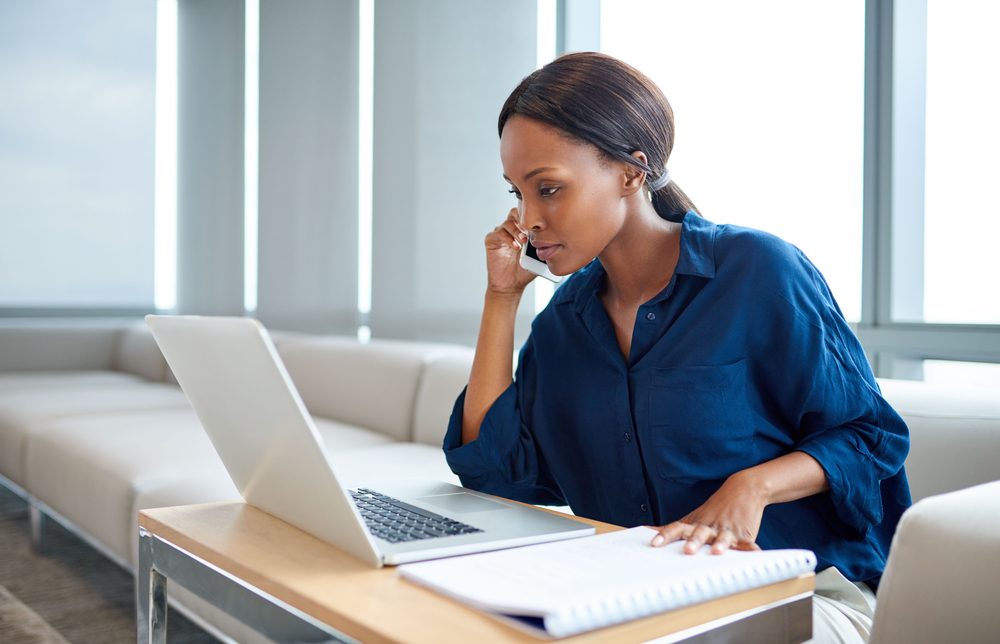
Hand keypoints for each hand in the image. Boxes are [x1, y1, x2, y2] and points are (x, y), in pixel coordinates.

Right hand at [484, 208, 535, 295]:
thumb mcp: (538, 257)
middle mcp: (510, 230)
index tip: (540, 227)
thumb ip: (543, 246)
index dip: (532, 218)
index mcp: (522, 231)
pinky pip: (498, 233)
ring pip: (507, 222)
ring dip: (517, 230)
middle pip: (515, 213)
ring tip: (524, 241)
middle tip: (530, 232)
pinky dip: (508, 238)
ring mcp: (500, 234)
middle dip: (523, 221)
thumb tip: (555, 236)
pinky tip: (516, 247)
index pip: (526, 215)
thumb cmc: (524, 272)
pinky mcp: (491, 240)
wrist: (511, 286)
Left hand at [649, 471, 766, 554]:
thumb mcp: (692, 518)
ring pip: (722, 538)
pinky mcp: (744, 535)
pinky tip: (755, 553)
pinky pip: (747, 544)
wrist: (743, 489)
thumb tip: (648, 530)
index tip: (654, 543)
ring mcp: (726, 530)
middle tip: (687, 550)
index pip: (676, 528)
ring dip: (720, 544)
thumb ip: (673, 528)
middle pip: (699, 533)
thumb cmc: (713, 511)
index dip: (665, 535)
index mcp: (694, 523)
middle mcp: (708, 526)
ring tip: (717, 551)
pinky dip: (751, 549)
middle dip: (693, 542)